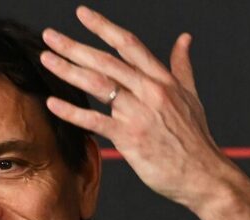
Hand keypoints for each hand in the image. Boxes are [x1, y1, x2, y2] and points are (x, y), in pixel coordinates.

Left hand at [40, 6, 241, 210]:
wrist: (203, 174)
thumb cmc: (196, 139)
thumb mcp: (191, 96)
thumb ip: (182, 66)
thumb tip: (184, 39)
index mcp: (163, 79)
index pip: (128, 44)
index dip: (103, 27)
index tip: (81, 14)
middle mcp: (149, 91)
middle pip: (106, 61)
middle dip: (75, 46)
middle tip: (50, 36)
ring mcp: (139, 113)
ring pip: (98, 85)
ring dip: (68, 70)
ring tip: (46, 59)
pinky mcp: (130, 138)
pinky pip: (95, 121)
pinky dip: (72, 112)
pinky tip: (52, 103)